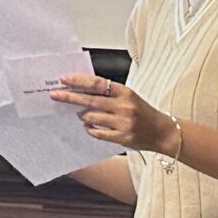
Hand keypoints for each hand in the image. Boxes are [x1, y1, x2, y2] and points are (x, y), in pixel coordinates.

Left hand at [56, 74, 172, 152]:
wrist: (162, 132)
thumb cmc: (142, 111)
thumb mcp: (128, 96)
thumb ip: (108, 93)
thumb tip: (80, 88)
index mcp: (125, 92)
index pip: (97, 84)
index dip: (78, 81)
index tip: (63, 79)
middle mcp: (124, 107)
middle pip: (90, 100)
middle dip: (69, 97)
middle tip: (54, 95)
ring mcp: (123, 123)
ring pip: (91, 117)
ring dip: (82, 115)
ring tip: (82, 114)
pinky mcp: (122, 138)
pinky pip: (97, 132)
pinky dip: (90, 128)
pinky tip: (90, 125)